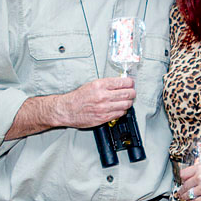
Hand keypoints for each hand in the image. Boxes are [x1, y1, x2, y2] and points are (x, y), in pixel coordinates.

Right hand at [5, 77, 135, 138]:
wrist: (67, 110)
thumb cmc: (77, 98)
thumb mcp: (91, 85)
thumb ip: (106, 84)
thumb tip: (120, 83)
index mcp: (100, 85)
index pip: (123, 82)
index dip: (130, 83)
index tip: (131, 83)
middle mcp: (103, 96)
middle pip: (128, 93)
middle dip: (132, 93)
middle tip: (132, 92)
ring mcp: (105, 108)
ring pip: (126, 104)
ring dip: (128, 103)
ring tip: (126, 101)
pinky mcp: (104, 117)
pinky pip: (120, 114)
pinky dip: (122, 111)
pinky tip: (119, 109)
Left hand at [179, 163, 200, 200]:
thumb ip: (199, 170)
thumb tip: (189, 174)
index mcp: (200, 168)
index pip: (183, 174)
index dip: (182, 179)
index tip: (181, 182)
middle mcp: (200, 178)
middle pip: (184, 185)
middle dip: (181, 190)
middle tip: (180, 192)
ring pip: (188, 194)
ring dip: (184, 197)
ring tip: (183, 198)